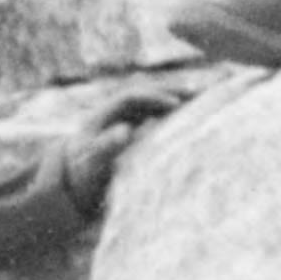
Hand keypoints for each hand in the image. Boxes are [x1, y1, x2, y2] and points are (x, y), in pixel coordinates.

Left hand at [59, 78, 191, 217]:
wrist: (74, 187)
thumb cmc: (83, 176)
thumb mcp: (91, 164)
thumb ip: (105, 147)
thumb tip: (125, 130)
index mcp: (101, 116)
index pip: (131, 97)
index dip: (154, 97)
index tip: (176, 104)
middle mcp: (114, 114)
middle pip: (146, 95)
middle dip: (172, 92)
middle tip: (200, 92)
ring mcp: (125, 121)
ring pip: (154, 105)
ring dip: (177, 101)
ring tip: (206, 98)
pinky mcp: (135, 132)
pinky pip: (157, 118)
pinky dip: (175, 115)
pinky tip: (196, 117)